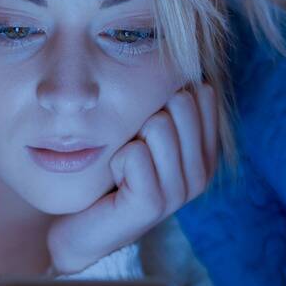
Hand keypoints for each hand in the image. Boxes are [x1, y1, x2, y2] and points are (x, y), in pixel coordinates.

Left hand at [47, 81, 218, 274]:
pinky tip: (115, 181)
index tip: (145, 128)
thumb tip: (177, 57)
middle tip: (131, 150)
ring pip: (158, 125)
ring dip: (127, 140)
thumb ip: (165, 101)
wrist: (79, 227)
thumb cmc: (110, 173)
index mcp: (206, 151)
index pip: (202, 93)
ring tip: (123, 167)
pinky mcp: (153, 205)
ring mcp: (181, 192)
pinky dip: (115, 161)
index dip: (162, 98)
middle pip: (181, 102)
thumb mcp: (142, 131)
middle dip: (144, 116)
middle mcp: (202, 172)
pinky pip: (134, 154)